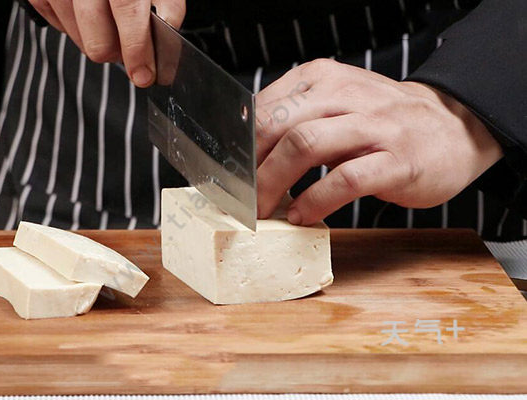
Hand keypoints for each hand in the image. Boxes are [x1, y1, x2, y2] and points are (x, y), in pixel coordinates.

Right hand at [27, 0, 185, 87]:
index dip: (136, 49)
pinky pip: (60, 28)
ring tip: (108, 23)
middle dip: (117, 53)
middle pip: (98, 41)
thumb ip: (168, 6)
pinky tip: (88, 15)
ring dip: (97, 40)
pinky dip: (77, 29)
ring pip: (79, 40)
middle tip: (127, 45)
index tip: (144, 74)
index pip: (126, 11)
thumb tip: (167, 39)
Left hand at [255, 58, 502, 224]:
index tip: (229, 173)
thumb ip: (296, 117)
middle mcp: (346, 95)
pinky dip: (316, 200)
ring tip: (264, 209)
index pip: (264, 107)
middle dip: (250, 166)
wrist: (454, 127)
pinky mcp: (396, 160)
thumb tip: (246, 150)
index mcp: (323, 79)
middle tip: (240, 197)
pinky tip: (304, 215)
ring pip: (305, 145)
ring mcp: (374, 126)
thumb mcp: (337, 104)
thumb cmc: (382, 122)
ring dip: (274, 182)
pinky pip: (345, 180)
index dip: (240, 145)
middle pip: (277, 124)